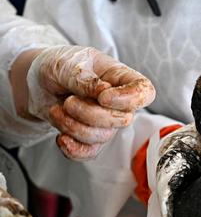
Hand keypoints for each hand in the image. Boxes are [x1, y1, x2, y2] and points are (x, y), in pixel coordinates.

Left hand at [10, 46, 155, 159]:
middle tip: (69, 101)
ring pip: (102, 136)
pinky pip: (89, 152)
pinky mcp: (91, 138)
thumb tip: (104, 91)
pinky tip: (60, 138)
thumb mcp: (67, 63)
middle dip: (90, 114)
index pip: (145, 92)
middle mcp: (119, 103)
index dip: (130, 99)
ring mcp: (107, 123)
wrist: (39, 81)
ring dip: (74, 126)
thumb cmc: (60, 65)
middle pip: (123, 120)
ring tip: (58, 110)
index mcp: (121, 78)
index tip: (104, 97)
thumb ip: (85, 78)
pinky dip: (73, 149)